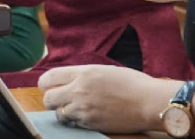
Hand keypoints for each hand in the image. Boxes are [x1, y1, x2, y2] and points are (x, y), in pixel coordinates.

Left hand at [39, 65, 176, 132]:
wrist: (148, 102)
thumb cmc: (132, 83)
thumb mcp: (105, 71)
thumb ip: (84, 75)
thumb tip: (69, 80)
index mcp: (83, 73)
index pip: (49, 78)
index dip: (46, 84)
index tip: (48, 86)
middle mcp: (79, 90)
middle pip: (48, 98)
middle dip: (52, 100)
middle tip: (61, 100)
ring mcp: (83, 109)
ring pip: (58, 114)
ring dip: (64, 112)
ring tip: (77, 109)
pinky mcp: (90, 124)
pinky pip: (73, 124)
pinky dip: (76, 121)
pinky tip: (88, 116)